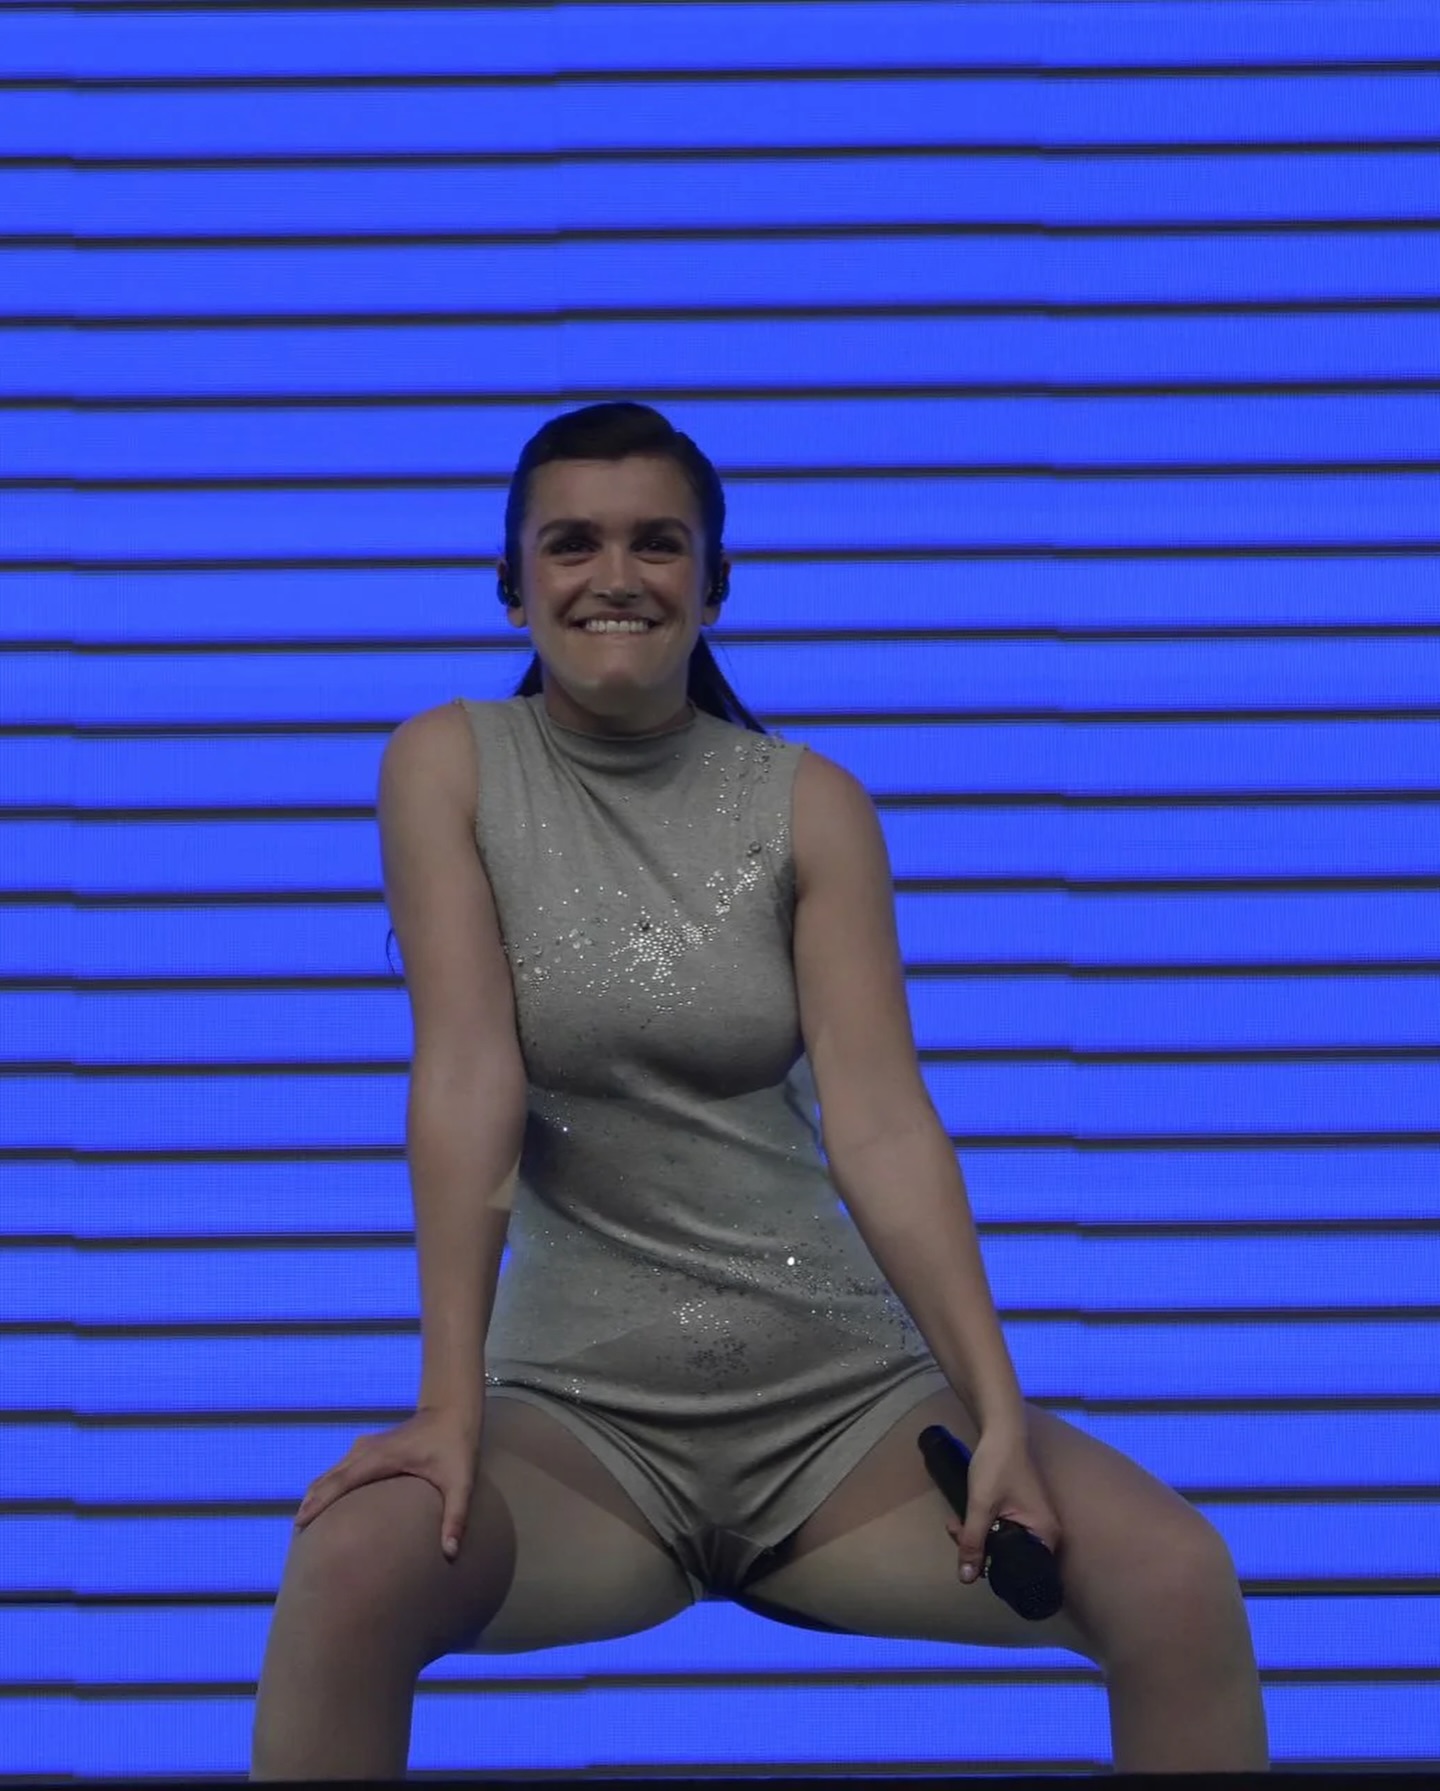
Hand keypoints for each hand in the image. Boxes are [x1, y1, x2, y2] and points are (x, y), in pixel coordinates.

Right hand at [293, 1404, 481, 1560]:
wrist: (453, 1408)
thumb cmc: (457, 1445)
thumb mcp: (460, 1482)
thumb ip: (456, 1517)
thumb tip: (451, 1552)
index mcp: (382, 1457)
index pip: (342, 1481)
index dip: (320, 1501)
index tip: (300, 1522)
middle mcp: (367, 1450)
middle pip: (329, 1478)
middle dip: (310, 1503)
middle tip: (295, 1534)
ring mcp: (366, 1447)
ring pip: (332, 1473)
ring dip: (316, 1495)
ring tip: (302, 1524)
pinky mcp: (370, 1449)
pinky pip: (341, 1470)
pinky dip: (327, 1486)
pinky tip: (323, 1503)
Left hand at [944, 1424, 1060, 1586]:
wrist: (1000, 1430)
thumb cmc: (997, 1467)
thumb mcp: (981, 1506)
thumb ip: (973, 1542)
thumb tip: (967, 1579)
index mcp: (1046, 1535)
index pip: (1025, 1571)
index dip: (996, 1571)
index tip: (970, 1561)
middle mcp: (1044, 1531)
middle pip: (1011, 1557)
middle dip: (980, 1549)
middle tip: (956, 1533)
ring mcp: (1032, 1520)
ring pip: (1002, 1542)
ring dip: (976, 1536)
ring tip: (954, 1524)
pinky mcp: (1020, 1511)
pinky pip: (1002, 1529)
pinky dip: (983, 1526)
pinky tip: (962, 1520)